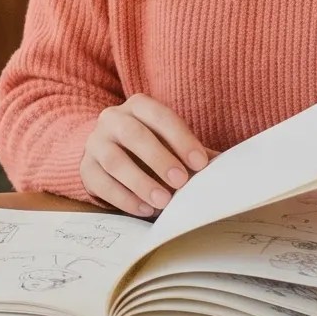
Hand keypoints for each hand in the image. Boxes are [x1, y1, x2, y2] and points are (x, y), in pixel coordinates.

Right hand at [79, 95, 214, 217]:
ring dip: (140, 182)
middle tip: (181, 182)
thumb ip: (195, 153)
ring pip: (114, 160)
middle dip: (159, 158)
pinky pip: (101, 183)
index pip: (159, 116)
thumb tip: (230, 168)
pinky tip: (144, 209)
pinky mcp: (86, 168)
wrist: (109, 153)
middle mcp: (112, 119)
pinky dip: (124, 198)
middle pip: (132, 134)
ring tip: (163, 201)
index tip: (201, 163)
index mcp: (138, 106)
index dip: (180, 138)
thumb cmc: (151, 148)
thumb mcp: (172, 144)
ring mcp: (95, 143)